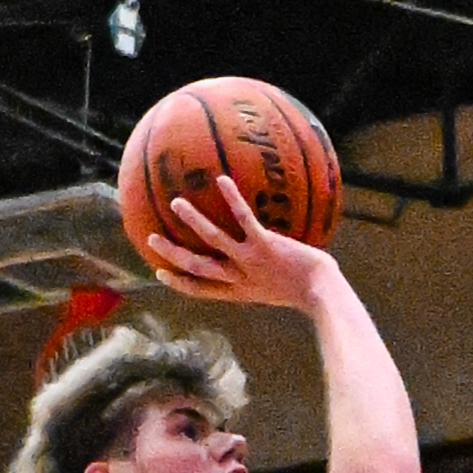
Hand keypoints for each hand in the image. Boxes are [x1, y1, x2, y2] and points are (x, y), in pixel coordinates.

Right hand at [147, 175, 332, 309]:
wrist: (322, 292)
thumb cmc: (307, 288)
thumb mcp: (280, 286)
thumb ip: (265, 272)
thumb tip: (266, 253)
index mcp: (239, 291)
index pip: (201, 290)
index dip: (179, 283)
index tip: (161, 273)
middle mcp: (239, 279)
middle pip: (197, 268)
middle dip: (172, 255)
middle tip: (150, 239)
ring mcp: (250, 262)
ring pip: (214, 242)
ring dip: (193, 222)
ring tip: (176, 203)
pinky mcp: (265, 246)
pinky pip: (244, 220)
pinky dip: (233, 201)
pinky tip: (223, 180)